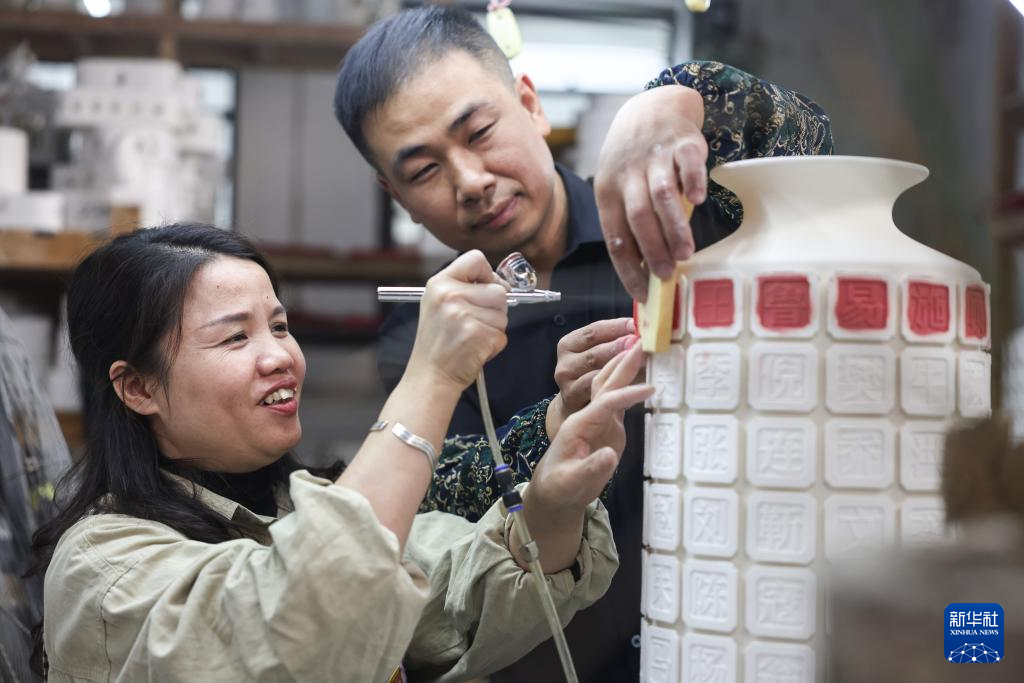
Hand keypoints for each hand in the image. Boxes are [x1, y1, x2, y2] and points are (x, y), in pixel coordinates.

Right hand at [405, 250, 509, 392]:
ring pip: (503, 314)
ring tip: (472, 337)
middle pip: (498, 290)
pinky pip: (502, 335)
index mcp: (439, 283)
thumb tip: (502, 283)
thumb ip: (465, 288)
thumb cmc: (438, 343)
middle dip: (495, 308)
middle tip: (474, 323)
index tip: (487, 288)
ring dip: (494, 328)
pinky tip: (474, 348)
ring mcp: (463, 315)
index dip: (489, 274)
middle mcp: (450, 295)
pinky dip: (494, 345)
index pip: (476, 258)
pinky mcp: (477, 334)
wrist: (430, 375)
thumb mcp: (439, 304)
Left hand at [515, 343, 651, 571]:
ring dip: (625, 366)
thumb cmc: (560, 487)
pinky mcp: (608, 425)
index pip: (604, 403)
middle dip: (623, 363)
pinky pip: (620, 399)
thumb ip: (589, 469)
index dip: (626, 395)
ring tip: (642, 346)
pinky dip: (631, 383)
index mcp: (579, 425)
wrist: (554, 490)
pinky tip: (644, 373)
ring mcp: (599, 419)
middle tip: (642, 341)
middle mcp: (589, 415)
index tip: (649, 389)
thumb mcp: (571, 483)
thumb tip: (609, 455)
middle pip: (606, 383)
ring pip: (611, 386)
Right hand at [546, 317, 635, 439]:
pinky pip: (599, 391)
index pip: (594, 331)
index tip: (636, 326)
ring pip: (598, 373)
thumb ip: (614, 342)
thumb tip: (641, 333)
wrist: (578, 406)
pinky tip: (637, 385)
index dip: (617, 327)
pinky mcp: (575, 399)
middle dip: (622, 348)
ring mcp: (568, 382)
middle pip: (596, 353)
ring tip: (644, 364)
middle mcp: (566, 362)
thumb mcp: (597, 354)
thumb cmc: (591, 374)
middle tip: (642, 345)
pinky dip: (620, 387)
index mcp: (569, 344)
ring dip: (623, 368)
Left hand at [594, 84, 707, 301]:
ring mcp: (654, 158)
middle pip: (638, 217)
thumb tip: (645, 271)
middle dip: (652, 249)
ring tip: (686, 253)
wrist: (650, 110)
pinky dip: (693, 182)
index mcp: (608, 192)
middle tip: (667, 274)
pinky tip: (698, 201)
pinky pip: (687, 164)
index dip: (628, 268)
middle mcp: (628, 175)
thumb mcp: (619, 188)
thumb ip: (629, 224)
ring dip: (673, 226)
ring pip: (661, 195)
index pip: (615, 237)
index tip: (643, 293)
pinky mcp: (682, 144)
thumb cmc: (633, 162)